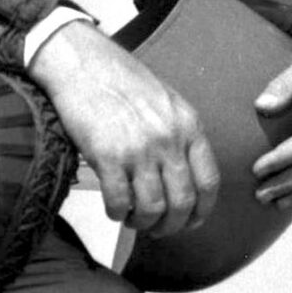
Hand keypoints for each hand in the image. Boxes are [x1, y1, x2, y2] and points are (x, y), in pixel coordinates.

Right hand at [31, 21, 219, 236]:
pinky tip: (115, 209)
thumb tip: (184, 178)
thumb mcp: (167, 103)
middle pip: (183, 202)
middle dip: (172, 226)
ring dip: (144, 223)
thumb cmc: (122, 82)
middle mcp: (169, 139)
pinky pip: (119, 202)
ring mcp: (139, 148)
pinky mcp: (107, 155)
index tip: (191, 222)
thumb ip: (180, 135)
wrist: (83, 63)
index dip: (202, 211)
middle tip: (158, 229)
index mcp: (188, 125)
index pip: (209, 181)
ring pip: (153, 208)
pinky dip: (118, 214)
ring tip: (133, 220)